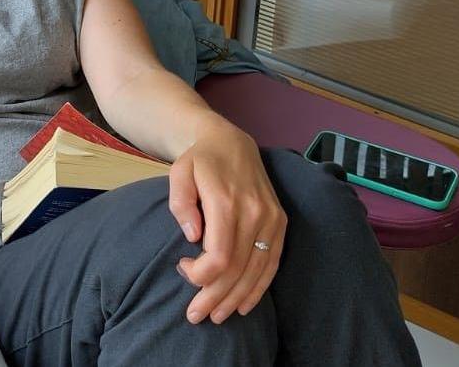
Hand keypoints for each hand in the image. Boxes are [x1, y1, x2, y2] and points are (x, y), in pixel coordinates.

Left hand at [168, 126, 285, 324]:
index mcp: (227, 200)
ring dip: (236, 298)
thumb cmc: (199, 161)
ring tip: (216, 316)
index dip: (201, 274)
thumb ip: (181, 203)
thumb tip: (191, 236)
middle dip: (214, 296)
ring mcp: (272, 219)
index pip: (220, 253)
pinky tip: (244, 305)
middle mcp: (255, 212)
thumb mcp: (178, 173)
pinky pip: (273, 262)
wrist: (231, 142)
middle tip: (195, 316)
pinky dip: (259, 288)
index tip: (182, 268)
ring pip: (256, 270)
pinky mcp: (280, 223)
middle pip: (237, 268)